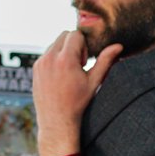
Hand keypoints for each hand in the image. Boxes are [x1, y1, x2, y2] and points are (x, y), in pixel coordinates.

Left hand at [30, 30, 122, 155]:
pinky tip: (60, 76)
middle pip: (64, 35)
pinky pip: (47, 53)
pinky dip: (55, 58)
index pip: (76, 34)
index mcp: (65, 59)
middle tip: (78, 65)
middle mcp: (50, 58)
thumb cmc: (77, 103)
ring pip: (55, 43)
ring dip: (64, 51)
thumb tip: (118, 46)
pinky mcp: (35, 68)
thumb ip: (105, 61)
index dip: (83, 46)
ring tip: (69, 72)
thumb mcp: (93, 82)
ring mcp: (40, 63)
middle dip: (74, 45)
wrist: (56, 121)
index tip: (84, 62)